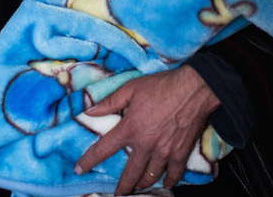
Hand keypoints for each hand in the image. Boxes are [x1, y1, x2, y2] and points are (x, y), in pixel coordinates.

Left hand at [74, 65, 219, 194]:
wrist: (193, 89)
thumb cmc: (161, 86)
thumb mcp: (131, 88)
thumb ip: (110, 102)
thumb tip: (89, 111)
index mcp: (130, 129)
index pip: (104, 149)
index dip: (89, 160)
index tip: (79, 169)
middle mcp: (145, 145)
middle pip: (130, 173)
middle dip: (123, 186)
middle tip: (119, 193)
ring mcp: (163, 151)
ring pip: (150, 176)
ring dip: (143, 184)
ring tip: (138, 187)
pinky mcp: (180, 153)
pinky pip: (173, 173)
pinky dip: (169, 181)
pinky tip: (165, 183)